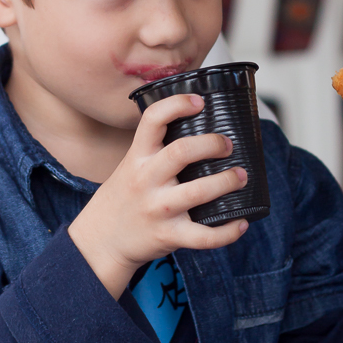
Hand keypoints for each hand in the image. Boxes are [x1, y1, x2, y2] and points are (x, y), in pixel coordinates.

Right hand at [69, 94, 249, 296]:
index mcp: (137, 157)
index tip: (199, 101)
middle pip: (182, 152)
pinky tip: (241, 223)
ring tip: (241, 176)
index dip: (177, 105)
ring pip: (199, 191)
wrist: (101, 241)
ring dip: (227, 181)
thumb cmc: (123, 198)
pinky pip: (204, 236)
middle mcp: (146, 180)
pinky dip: (228, 231)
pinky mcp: (169, 236)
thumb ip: (156, 151)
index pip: (153, 120)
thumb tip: (200, 131)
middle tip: (228, 145)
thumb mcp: (130, 166)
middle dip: (212, 144)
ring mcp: (158, 209)